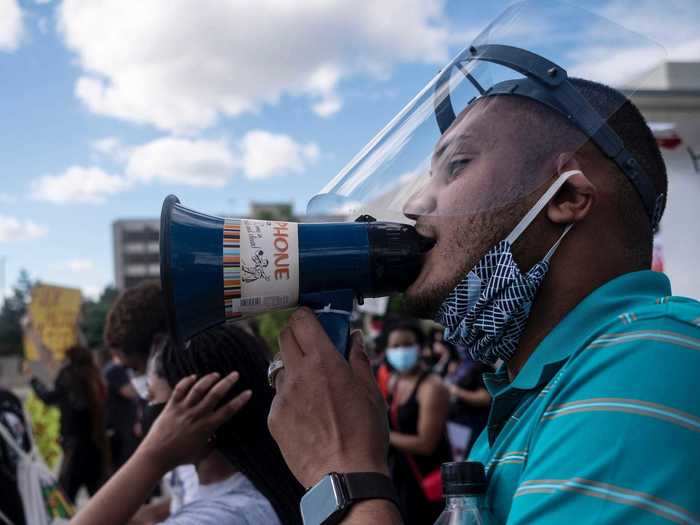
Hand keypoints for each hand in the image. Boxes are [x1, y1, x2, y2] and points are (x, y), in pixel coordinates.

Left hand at [139, 371, 251, 471]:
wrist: (156, 456)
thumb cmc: (180, 457)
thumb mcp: (201, 453)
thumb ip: (212, 444)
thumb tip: (218, 437)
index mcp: (207, 427)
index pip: (228, 411)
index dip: (239, 400)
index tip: (248, 392)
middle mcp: (197, 416)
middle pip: (215, 394)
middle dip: (227, 382)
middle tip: (235, 374)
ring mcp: (183, 410)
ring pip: (199, 389)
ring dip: (209, 379)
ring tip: (216, 374)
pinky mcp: (171, 407)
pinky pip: (180, 390)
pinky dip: (187, 381)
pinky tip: (193, 377)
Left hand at [268, 308, 389, 488]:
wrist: (344, 476)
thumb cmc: (364, 433)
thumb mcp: (370, 391)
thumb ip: (358, 358)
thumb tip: (353, 337)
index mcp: (324, 361)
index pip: (302, 320)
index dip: (307, 317)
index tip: (314, 321)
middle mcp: (298, 373)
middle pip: (285, 338)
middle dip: (297, 337)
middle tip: (312, 348)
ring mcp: (282, 396)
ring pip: (281, 369)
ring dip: (294, 370)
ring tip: (313, 390)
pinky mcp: (274, 418)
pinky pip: (279, 398)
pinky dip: (290, 399)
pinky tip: (308, 417)